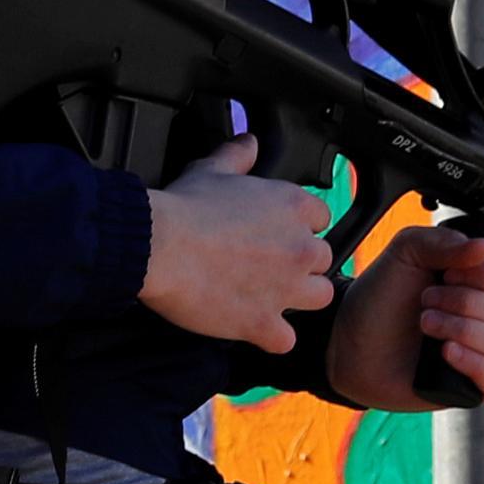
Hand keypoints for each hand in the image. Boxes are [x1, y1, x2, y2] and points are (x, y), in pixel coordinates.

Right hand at [139, 135, 334, 352]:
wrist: (159, 246)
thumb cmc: (184, 207)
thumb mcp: (213, 170)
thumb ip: (237, 155)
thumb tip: (248, 142)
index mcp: (292, 206)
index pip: (320, 217)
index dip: (299, 226)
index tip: (278, 232)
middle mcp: (299, 247)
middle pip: (324, 259)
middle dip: (301, 262)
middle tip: (271, 265)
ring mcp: (286, 288)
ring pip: (320, 297)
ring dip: (299, 298)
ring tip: (271, 297)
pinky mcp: (264, 323)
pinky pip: (286, 340)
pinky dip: (271, 337)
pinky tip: (254, 328)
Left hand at [325, 226, 483, 410]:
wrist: (348, 341)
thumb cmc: (380, 297)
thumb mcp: (405, 253)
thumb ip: (443, 243)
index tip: (449, 274)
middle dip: (468, 303)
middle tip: (427, 299)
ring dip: (465, 331)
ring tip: (426, 324)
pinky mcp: (472, 386)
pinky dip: (475, 364)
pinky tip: (445, 353)